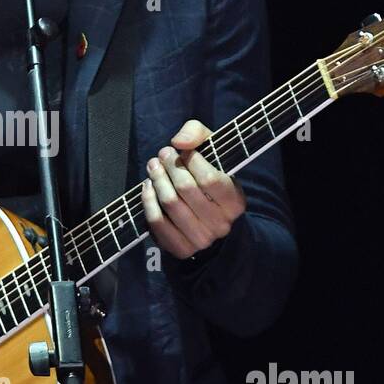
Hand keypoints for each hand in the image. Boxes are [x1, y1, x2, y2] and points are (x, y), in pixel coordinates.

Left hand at [141, 119, 246, 259]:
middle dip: (169, 167)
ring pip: (170, 204)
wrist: (209, 220)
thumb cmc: (210, 178)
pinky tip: (148, 187)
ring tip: (153, 167)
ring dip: (157, 180)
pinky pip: (157, 222)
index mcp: (235, 202)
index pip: (210, 179)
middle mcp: (221, 224)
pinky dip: (148, 201)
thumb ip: (198, 135)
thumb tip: (179, 142)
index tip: (180, 150)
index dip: (191, 160)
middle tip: (162, 154)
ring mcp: (201, 239)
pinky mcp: (181, 248)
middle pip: (186, 189)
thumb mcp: (212, 152)